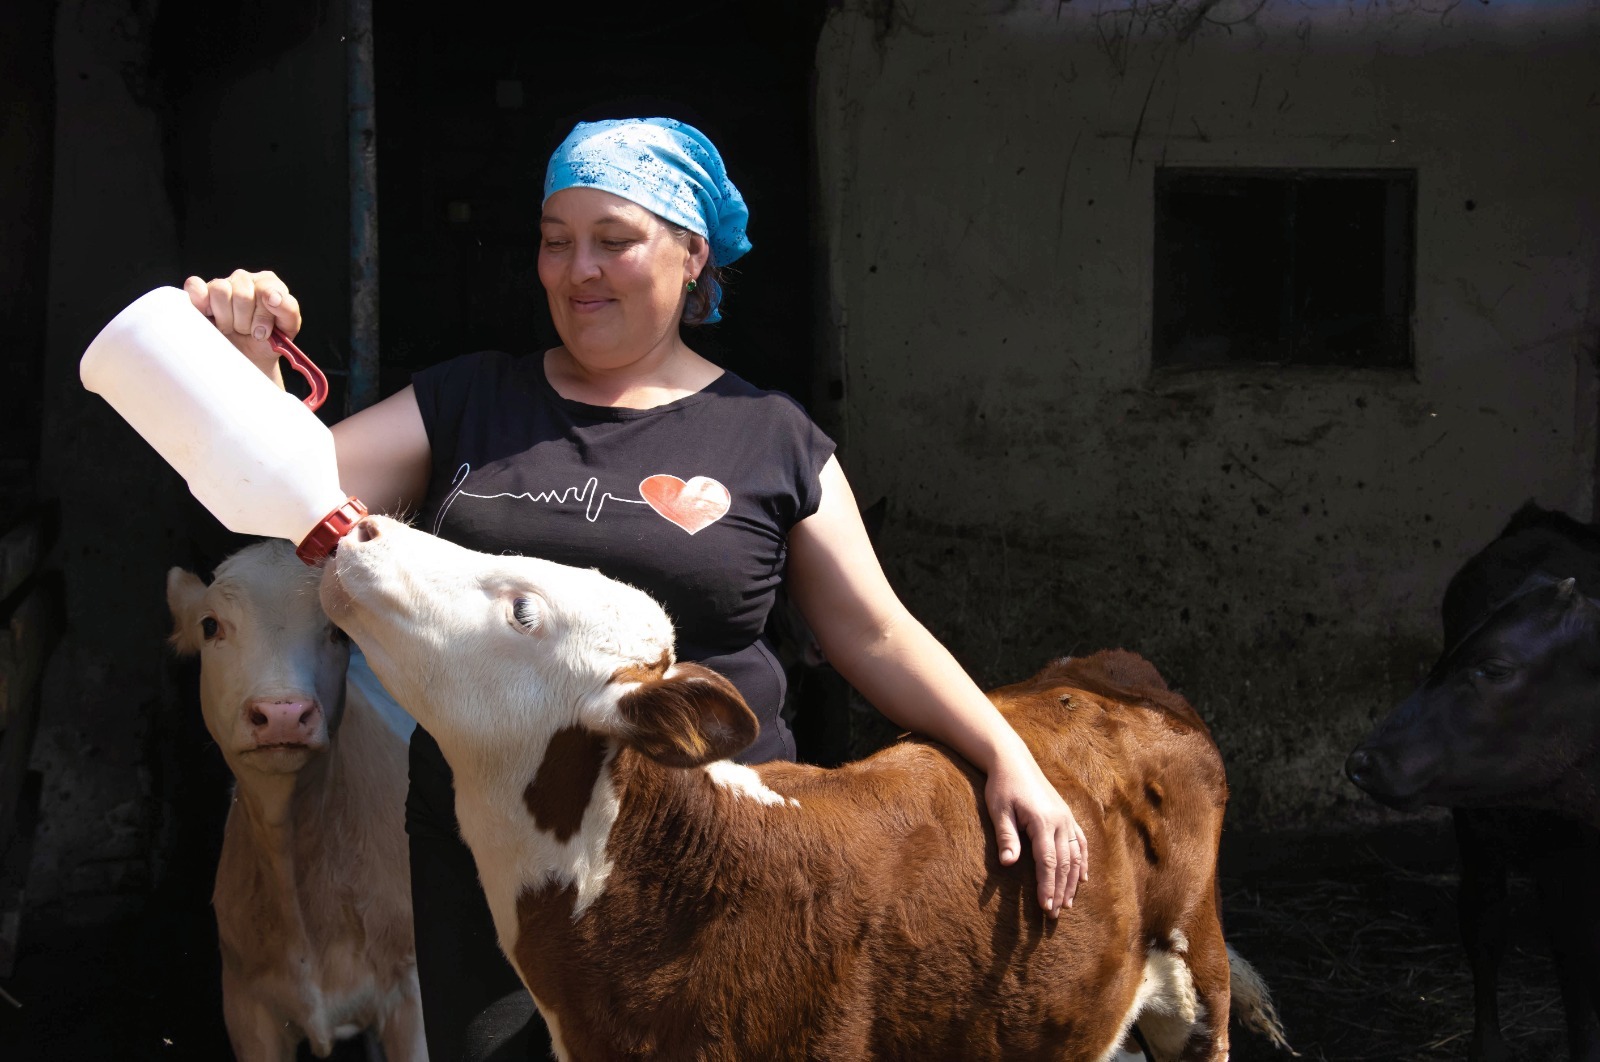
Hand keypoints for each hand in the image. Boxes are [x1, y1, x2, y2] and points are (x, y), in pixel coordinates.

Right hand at [182, 269, 301, 378]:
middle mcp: (244, 279)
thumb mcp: (287, 328)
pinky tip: (210, 317)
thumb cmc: (268, 340)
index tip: (263, 332)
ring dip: (226, 318)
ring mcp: (221, 284)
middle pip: (242, 294)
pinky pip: (195, 286)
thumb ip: (288, 310)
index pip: (264, 290)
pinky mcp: (200, 293)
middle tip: (247, 331)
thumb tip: (273, 297)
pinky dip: (201, 302)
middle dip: (245, 321)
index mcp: (268, 283)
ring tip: (232, 328)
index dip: (262, 316)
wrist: (248, 358)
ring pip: (220, 291)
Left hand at [985, 750, 1087, 916]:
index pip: (1048, 861)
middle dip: (1060, 890)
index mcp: (1043, 821)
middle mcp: (1061, 821)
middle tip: (1055, 914)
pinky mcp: (1067, 815)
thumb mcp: (998, 810)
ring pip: (1076, 855)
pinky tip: (1083, 878)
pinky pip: (1081, 842)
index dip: (1047, 886)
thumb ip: (1006, 836)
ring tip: (1067, 904)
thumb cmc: (1002, 786)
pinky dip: (1083, 862)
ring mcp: (1067, 818)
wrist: (1013, 760)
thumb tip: (1008, 864)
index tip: (1045, 907)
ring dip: (1073, 881)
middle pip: (1065, 863)